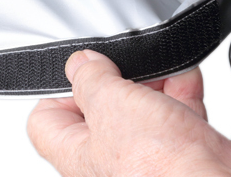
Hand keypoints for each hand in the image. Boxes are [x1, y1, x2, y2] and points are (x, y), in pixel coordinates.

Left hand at [28, 50, 230, 176]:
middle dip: (115, 78)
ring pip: (141, 106)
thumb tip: (80, 63)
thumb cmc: (163, 168)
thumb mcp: (111, 103)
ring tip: (158, 65)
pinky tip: (184, 73)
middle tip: (122, 64)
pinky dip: (180, 89)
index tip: (78, 72)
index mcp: (79, 156)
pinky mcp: (183, 150)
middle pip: (100, 107)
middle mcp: (111, 160)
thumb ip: (91, 78)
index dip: (58, 91)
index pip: (47, 122)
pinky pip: (176, 111)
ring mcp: (148, 155)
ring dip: (152, 80)